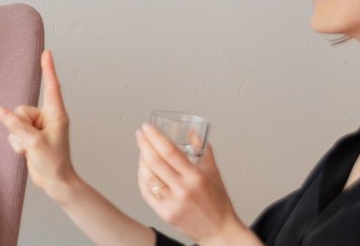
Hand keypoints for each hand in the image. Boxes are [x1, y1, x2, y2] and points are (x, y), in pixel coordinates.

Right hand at [0, 50, 78, 195]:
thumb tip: (0, 111)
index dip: (48, 69)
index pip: (51, 86)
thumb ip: (16, 125)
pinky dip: (16, 143)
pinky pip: (13, 132)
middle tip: (31, 141)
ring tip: (30, 149)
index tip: (46, 52)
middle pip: (21, 109)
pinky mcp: (30, 136)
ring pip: (15, 122)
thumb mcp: (34, 143)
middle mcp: (47, 118)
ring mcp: (38, 127)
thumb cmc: (53, 163)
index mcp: (56, 114)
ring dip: (18, 137)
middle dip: (20, 125)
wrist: (55, 182)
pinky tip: (26, 152)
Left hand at [136, 125, 247, 243]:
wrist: (219, 231)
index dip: (156, 138)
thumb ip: (203, 151)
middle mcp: (183, 190)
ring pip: (148, 178)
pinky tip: (143, 170)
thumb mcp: (214, 174)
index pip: (170, 153)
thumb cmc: (218, 203)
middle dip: (144, 145)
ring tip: (142, 151)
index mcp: (196, 178)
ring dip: (141, 161)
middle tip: (140, 134)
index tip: (147, 128)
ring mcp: (172, 203)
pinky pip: (147, 193)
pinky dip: (143, 179)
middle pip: (156, 163)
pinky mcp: (164, 214)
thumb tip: (193, 133)